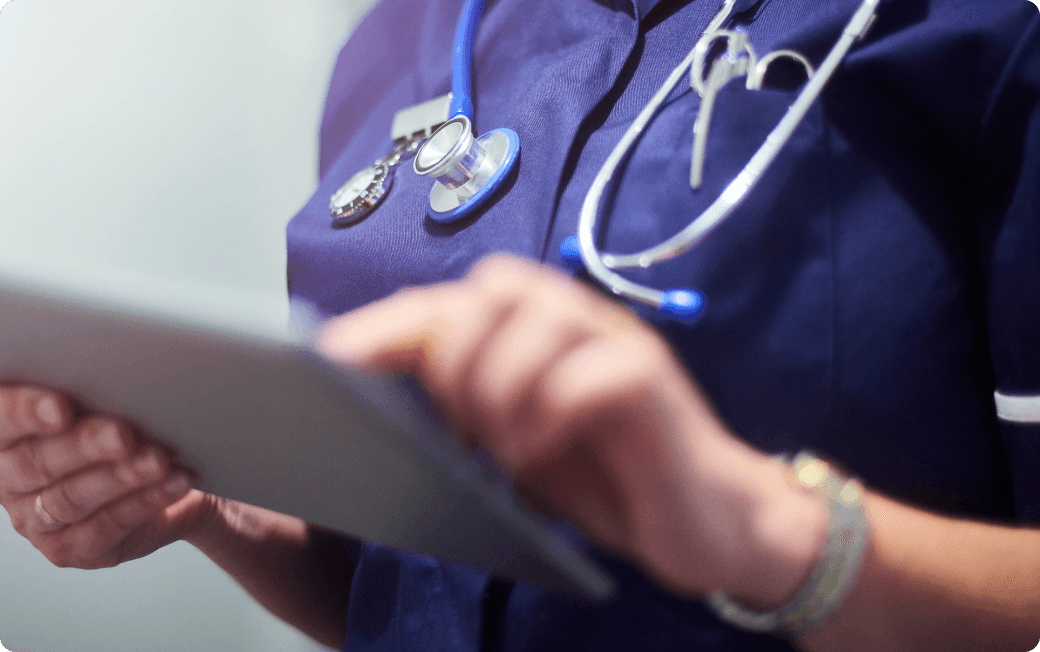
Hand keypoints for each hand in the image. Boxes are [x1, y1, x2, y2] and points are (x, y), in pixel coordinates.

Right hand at [0, 386, 210, 568]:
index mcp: (6, 438)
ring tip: (158, 459)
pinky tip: (174, 482)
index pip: (1, 422)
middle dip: (84, 446)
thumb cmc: (129, 427)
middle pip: (38, 463)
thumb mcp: (106, 404)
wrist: (170, 479)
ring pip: (74, 497)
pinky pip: (108, 526)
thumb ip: (93, 390)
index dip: (25, 413)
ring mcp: (37, 522)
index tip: (61, 408)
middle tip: (123, 434)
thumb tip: (113, 372)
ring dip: (121, 476)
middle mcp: (11, 482)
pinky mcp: (73, 551)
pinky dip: (146, 501)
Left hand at [317, 255, 824, 601]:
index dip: (385, 326)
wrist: (706, 517)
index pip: (449, 304)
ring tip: (502, 444)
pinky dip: (549, 411)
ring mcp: (617, 342)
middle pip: (489, 288)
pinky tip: (540, 452)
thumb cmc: (606, 476)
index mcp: (536, 329)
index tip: (326, 359)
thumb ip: (468, 407)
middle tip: (461, 424)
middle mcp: (575, 320)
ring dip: (498, 383)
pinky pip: (589, 372)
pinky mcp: (653, 381)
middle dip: (453, 355)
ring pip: (532, 314)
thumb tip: (381, 400)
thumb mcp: (518, 440)